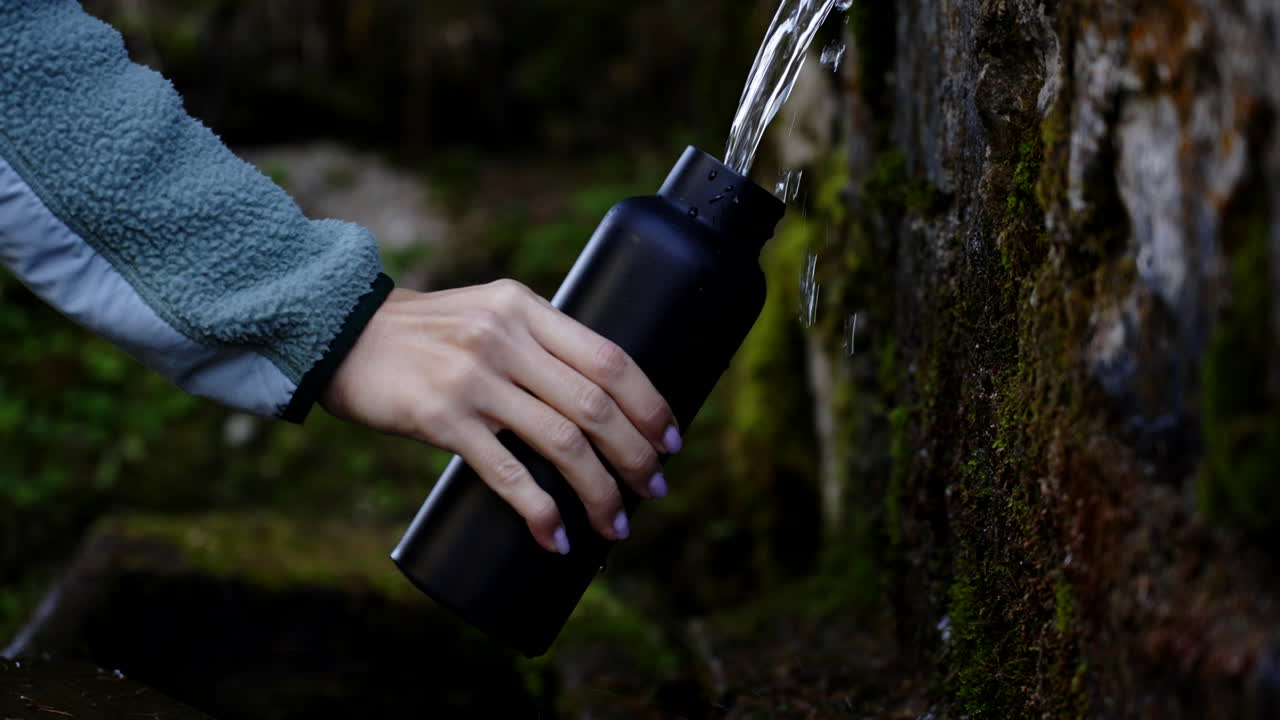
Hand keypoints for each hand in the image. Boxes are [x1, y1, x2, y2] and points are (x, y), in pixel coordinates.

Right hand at [320, 279, 681, 553]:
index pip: (610, 358)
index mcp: (526, 308)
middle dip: (636, 455)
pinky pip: (508, 474)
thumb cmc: (428, 334)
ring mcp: (473, 378)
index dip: (651, 404)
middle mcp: (505, 338)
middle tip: (656, 489)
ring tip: (616, 524)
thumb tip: (603, 398)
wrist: (343, 337)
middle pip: (595, 405)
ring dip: (600, 492)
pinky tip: (556, 538)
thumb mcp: (490, 314)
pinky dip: (541, 512)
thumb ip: (540, 341)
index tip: (673, 440)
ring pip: (562, 443)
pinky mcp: (442, 419)